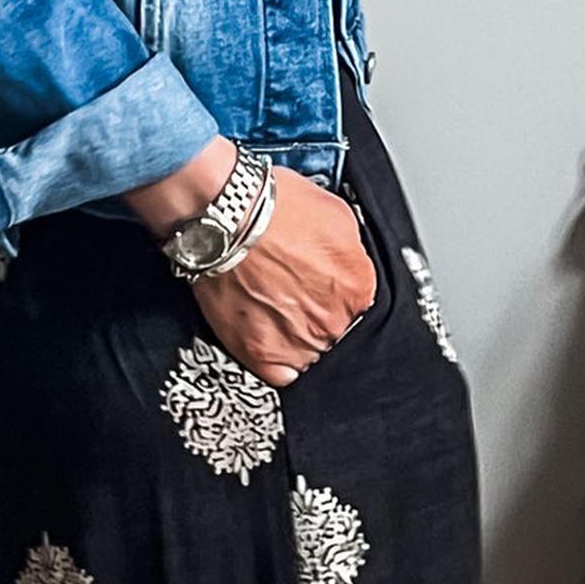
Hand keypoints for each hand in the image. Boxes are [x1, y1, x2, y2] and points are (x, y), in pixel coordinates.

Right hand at [125, 140, 376, 386]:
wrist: (226, 219)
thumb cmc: (272, 209)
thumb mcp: (335, 213)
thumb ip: (350, 250)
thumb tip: (346, 262)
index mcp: (357, 287)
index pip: (358, 304)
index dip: (335, 292)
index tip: (319, 285)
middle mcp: (334, 321)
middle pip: (334, 330)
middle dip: (316, 314)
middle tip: (290, 292)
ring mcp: (300, 343)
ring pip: (309, 353)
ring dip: (295, 337)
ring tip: (272, 308)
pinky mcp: (264, 356)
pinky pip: (281, 374)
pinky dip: (276, 360)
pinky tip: (266, 334)